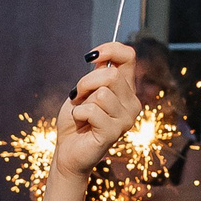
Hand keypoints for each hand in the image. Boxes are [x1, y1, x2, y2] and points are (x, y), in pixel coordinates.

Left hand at [51, 41, 141, 178]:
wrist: (68, 151)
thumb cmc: (76, 121)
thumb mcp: (84, 91)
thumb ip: (96, 75)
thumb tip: (101, 57)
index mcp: (126, 89)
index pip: (128, 57)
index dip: (110, 50)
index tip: (91, 57)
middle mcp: (132, 103)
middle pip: (111, 75)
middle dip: (86, 82)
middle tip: (77, 95)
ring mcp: (126, 118)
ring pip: (102, 93)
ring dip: (82, 101)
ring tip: (81, 113)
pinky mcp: (114, 132)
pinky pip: (92, 111)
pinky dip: (79, 114)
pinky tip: (81, 123)